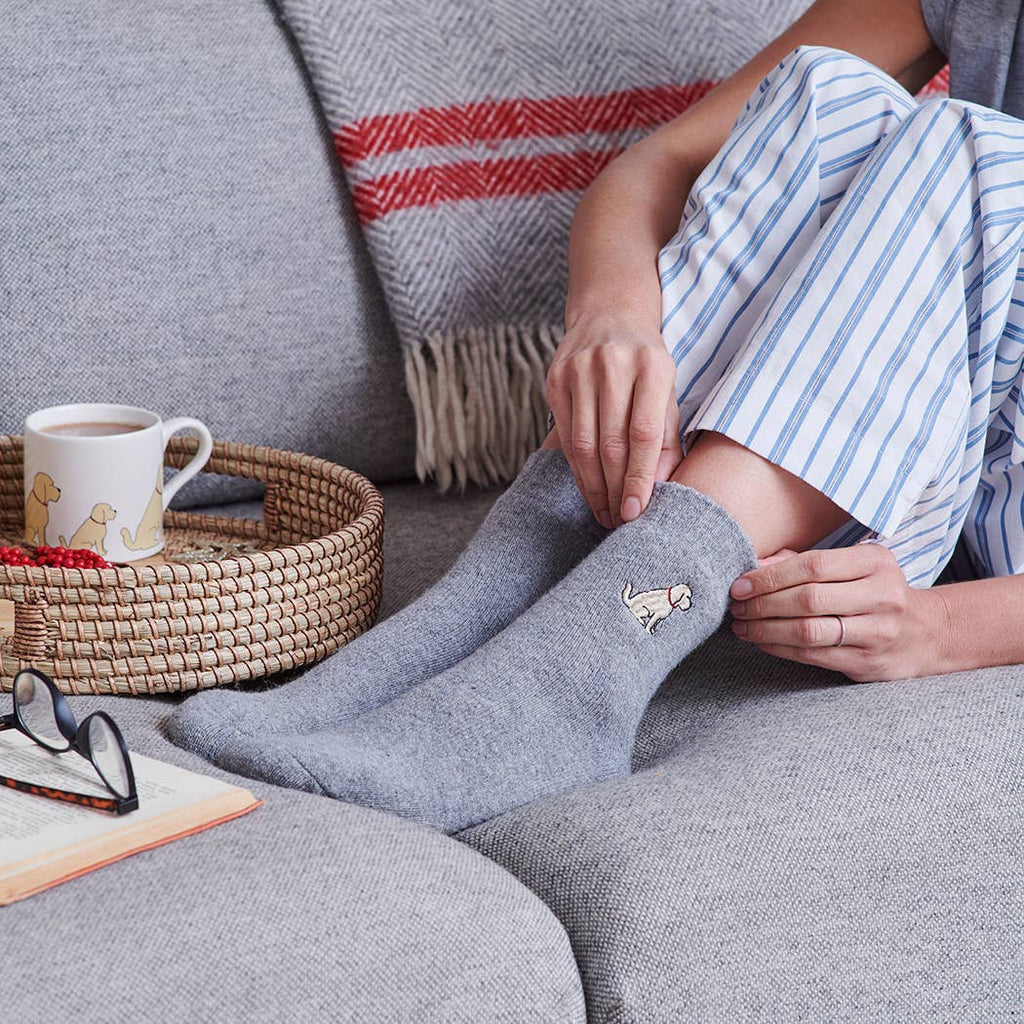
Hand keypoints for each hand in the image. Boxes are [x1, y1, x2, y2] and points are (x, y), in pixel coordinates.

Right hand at [546, 310, 681, 528]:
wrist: (608, 315)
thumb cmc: (646, 364)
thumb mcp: (667, 391)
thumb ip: (667, 437)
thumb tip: (660, 487)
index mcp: (653, 366)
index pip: (643, 433)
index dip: (640, 477)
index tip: (637, 511)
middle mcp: (614, 365)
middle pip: (611, 442)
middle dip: (616, 489)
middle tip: (621, 521)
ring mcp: (579, 370)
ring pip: (584, 443)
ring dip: (594, 485)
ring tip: (604, 512)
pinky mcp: (555, 379)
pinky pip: (565, 435)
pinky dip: (576, 468)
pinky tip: (588, 488)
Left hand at [727, 543, 951, 681]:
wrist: (926, 633)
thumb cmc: (873, 591)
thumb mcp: (853, 566)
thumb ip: (804, 562)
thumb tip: (754, 566)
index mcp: (875, 561)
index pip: (813, 565)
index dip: (770, 576)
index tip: (740, 584)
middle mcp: (882, 595)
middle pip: (808, 599)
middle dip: (763, 603)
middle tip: (736, 606)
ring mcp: (879, 632)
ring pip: (809, 631)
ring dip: (766, 630)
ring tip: (742, 626)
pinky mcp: (869, 662)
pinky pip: (813, 656)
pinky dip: (780, 648)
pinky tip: (762, 641)